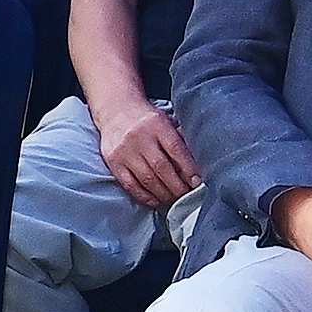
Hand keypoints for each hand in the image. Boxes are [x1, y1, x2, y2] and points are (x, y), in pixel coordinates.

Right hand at [92, 96, 199, 211]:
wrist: (115, 110)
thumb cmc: (147, 120)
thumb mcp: (166, 121)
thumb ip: (179, 139)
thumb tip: (196, 166)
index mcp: (157, 125)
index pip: (175, 149)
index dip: (188, 168)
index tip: (197, 182)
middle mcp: (139, 138)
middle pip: (161, 167)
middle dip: (177, 186)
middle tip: (187, 196)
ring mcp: (124, 151)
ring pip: (146, 179)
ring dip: (163, 193)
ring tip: (174, 200)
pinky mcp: (113, 163)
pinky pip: (130, 185)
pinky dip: (144, 196)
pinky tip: (156, 200)